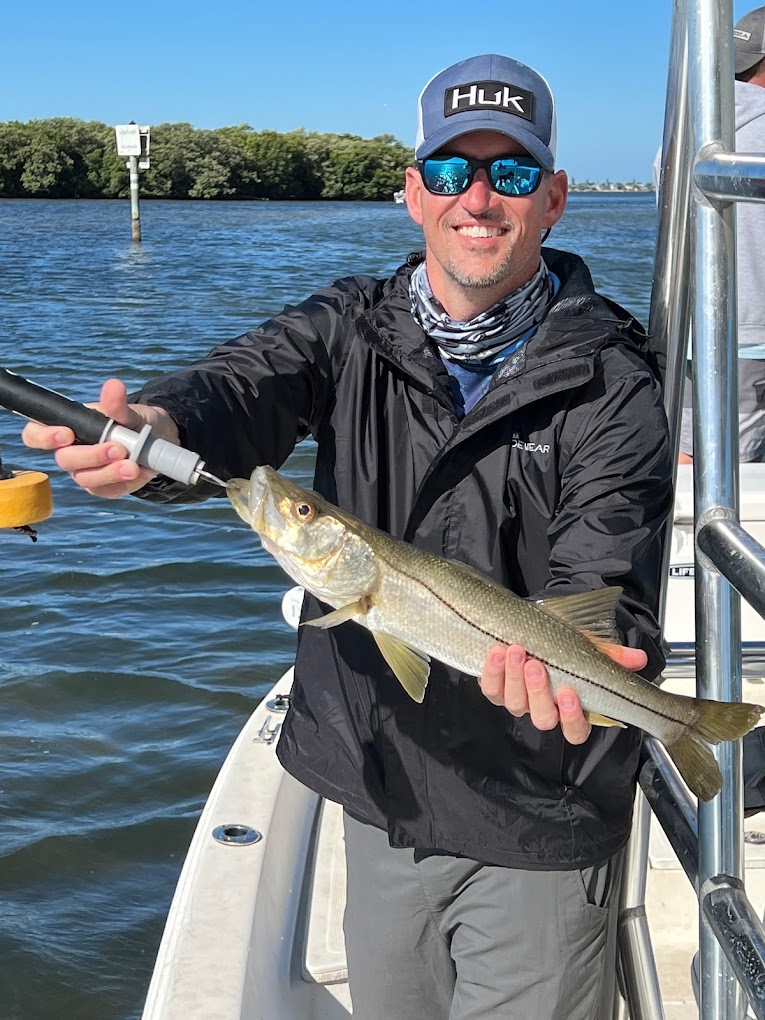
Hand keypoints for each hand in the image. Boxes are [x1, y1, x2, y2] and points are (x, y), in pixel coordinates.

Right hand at [21, 378, 179, 498]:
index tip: (66, 433)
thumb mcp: (129, 412)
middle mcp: (70, 453)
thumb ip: (117, 404)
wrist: (157, 441)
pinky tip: (136, 471)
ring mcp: (86, 472)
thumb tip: (114, 386)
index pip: (36, 434)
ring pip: (86, 479)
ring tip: (132, 464)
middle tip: (118, 448)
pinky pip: (106, 490)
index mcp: (67, 429)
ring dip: (109, 472)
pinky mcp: (103, 488)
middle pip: (64, 460)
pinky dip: (121, 481)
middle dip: (90, 455)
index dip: (43, 436)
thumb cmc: (133, 423)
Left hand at [479, 642, 647, 744]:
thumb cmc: (561, 643)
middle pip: (543, 718)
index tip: (569, 693)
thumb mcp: (588, 647)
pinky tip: (497, 652)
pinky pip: (490, 690)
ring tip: (516, 651)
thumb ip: (612, 656)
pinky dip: (492, 672)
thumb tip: (638, 659)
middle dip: (539, 692)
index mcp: (570, 707)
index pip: (576, 731)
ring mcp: (518, 702)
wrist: (528, 628)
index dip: (572, 718)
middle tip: (536, 665)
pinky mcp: (496, 690)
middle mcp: (544, 709)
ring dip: (514, 678)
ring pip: (515, 704)